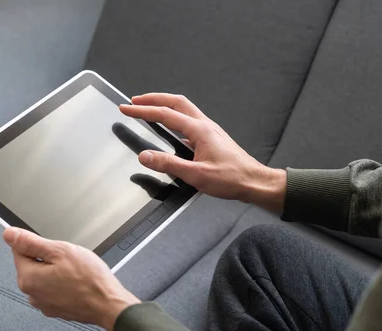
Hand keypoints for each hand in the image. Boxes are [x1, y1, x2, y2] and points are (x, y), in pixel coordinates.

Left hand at [3, 227, 140, 330]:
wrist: (109, 304)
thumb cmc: (90, 280)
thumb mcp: (60, 251)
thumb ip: (31, 242)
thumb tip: (9, 235)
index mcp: (28, 278)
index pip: (19, 250)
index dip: (38, 244)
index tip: (54, 247)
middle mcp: (32, 294)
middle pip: (32, 264)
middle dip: (48, 258)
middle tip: (69, 259)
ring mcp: (44, 304)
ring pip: (44, 276)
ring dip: (56, 271)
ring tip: (75, 272)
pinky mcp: (56, 309)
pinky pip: (54, 289)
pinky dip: (63, 283)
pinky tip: (77, 282)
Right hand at [119, 93, 286, 212]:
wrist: (254, 181)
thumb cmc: (231, 178)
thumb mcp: (196, 175)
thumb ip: (168, 165)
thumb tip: (145, 156)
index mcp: (199, 130)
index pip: (164, 114)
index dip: (142, 111)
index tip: (126, 108)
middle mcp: (204, 125)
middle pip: (175, 102)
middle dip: (153, 99)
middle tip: (135, 101)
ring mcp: (209, 130)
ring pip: (184, 108)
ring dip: (164, 105)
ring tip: (149, 108)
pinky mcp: (212, 137)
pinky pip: (189, 119)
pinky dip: (174, 116)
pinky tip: (170, 126)